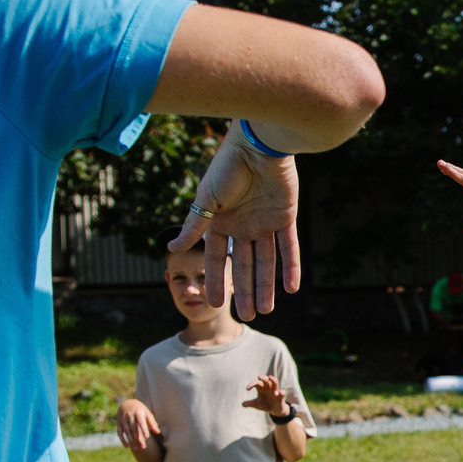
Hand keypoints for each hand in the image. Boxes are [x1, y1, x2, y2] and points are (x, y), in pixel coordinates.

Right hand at [116, 398, 160, 451]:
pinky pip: (119, 432)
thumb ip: (152, 423)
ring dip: (131, 440)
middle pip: (134, 428)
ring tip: (137, 449)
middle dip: (138, 438)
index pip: (141, 421)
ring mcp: (123, 419)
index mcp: (138, 412)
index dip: (143, 429)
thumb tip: (158, 432)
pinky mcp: (119, 423)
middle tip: (143, 447)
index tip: (147, 437)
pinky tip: (127, 446)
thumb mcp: (147, 413)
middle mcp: (129, 416)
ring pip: (127, 431)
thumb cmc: (140, 410)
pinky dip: (122, 439)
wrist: (127, 403)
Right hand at [175, 127, 299, 317]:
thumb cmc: (227, 168)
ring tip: (266, 310)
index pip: (216, 258)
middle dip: (245, 291)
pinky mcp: (286, 216)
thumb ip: (194, 225)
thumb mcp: (207, 200)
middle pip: (244, 264)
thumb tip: (171, 246)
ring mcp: (265, 222)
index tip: (216, 304)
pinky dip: (291, 266)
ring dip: (267, 286)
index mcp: (220, 222)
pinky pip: (289, 247)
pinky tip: (291, 288)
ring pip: (266, 261)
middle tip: (248, 316)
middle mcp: (242, 225)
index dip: (216, 280)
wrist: (258, 145)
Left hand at [241, 374, 290, 417]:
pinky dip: (281, 392)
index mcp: (262, 389)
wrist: (274, 410)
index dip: (251, 384)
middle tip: (259, 377)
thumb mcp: (257, 404)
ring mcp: (275, 391)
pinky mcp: (280, 397)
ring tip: (270, 377)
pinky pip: (282, 393)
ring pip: (275, 382)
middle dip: (263, 378)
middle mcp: (268, 388)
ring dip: (273, 380)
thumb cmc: (265, 404)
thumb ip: (250, 403)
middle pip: (266, 380)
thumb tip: (242, 404)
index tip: (247, 389)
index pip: (256, 383)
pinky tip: (279, 393)